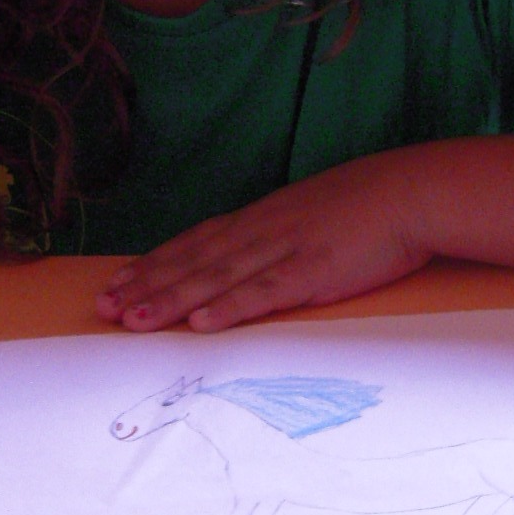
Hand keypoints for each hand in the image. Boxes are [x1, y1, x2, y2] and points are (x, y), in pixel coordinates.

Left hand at [95, 153, 432, 332]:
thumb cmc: (368, 205)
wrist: (410, 191)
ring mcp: (284, 249)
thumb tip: (255, 253)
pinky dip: (229, 307)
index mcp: (261, 218)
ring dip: (172, 299)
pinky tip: (201, 323)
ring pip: (216, 277)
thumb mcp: (312, 212)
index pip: (195, 241)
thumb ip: (280, 233)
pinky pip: (264, 292)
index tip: (117, 281)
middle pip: (193, 260)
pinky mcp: (312, 271)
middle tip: (103, 307)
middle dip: (146, 284)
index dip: (153, 263)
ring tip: (133, 320)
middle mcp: (261, 230)